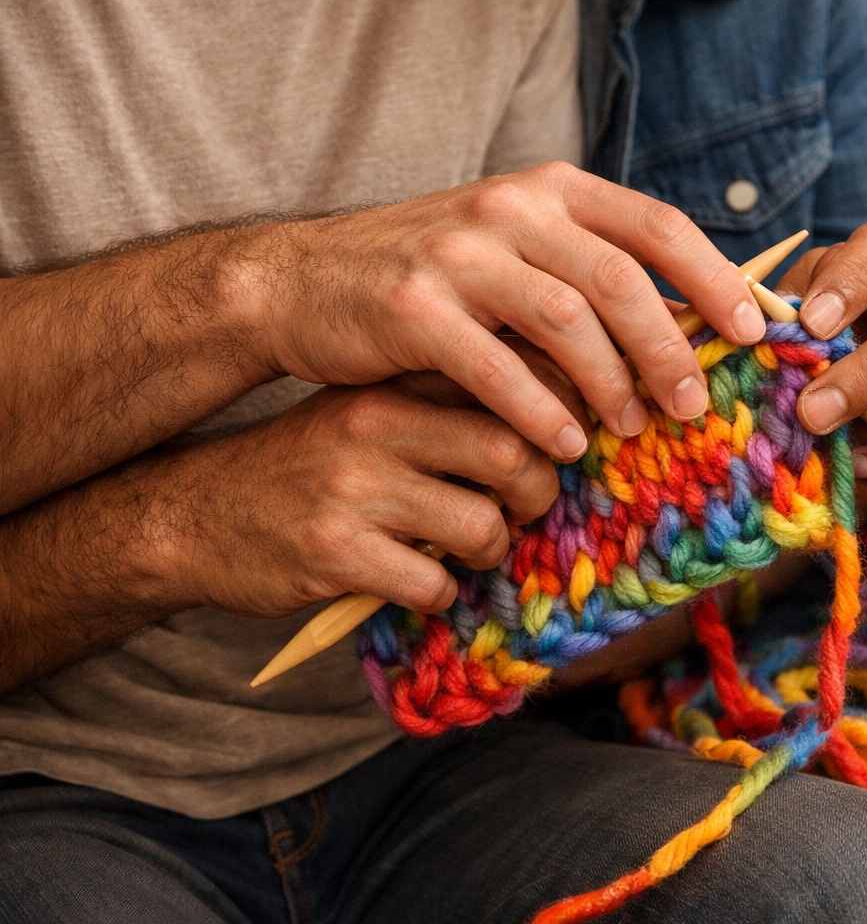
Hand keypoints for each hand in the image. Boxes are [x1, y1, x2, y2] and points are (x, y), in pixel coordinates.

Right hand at [139, 369, 571, 617]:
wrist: (192, 512)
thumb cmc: (308, 466)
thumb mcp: (369, 411)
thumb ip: (443, 407)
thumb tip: (556, 421)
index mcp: (393, 383)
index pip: (509, 382)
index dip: (558, 418)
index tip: (567, 446)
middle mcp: (376, 425)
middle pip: (512, 452)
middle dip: (541, 492)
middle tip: (529, 508)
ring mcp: (354, 489)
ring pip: (482, 524)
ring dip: (493, 549)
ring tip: (470, 549)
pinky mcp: (335, 554)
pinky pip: (433, 583)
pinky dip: (442, 592)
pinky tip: (420, 581)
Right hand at [226, 162, 763, 461]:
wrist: (302, 283)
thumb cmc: (430, 281)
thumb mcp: (513, 251)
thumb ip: (585, 269)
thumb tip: (689, 321)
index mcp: (547, 191)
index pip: (655, 223)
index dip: (714, 276)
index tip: (754, 328)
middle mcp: (509, 210)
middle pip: (619, 277)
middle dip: (668, 345)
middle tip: (692, 402)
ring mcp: (458, 255)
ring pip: (565, 319)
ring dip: (609, 381)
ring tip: (631, 428)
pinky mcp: (412, 307)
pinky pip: (494, 365)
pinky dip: (537, 409)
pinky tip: (561, 444)